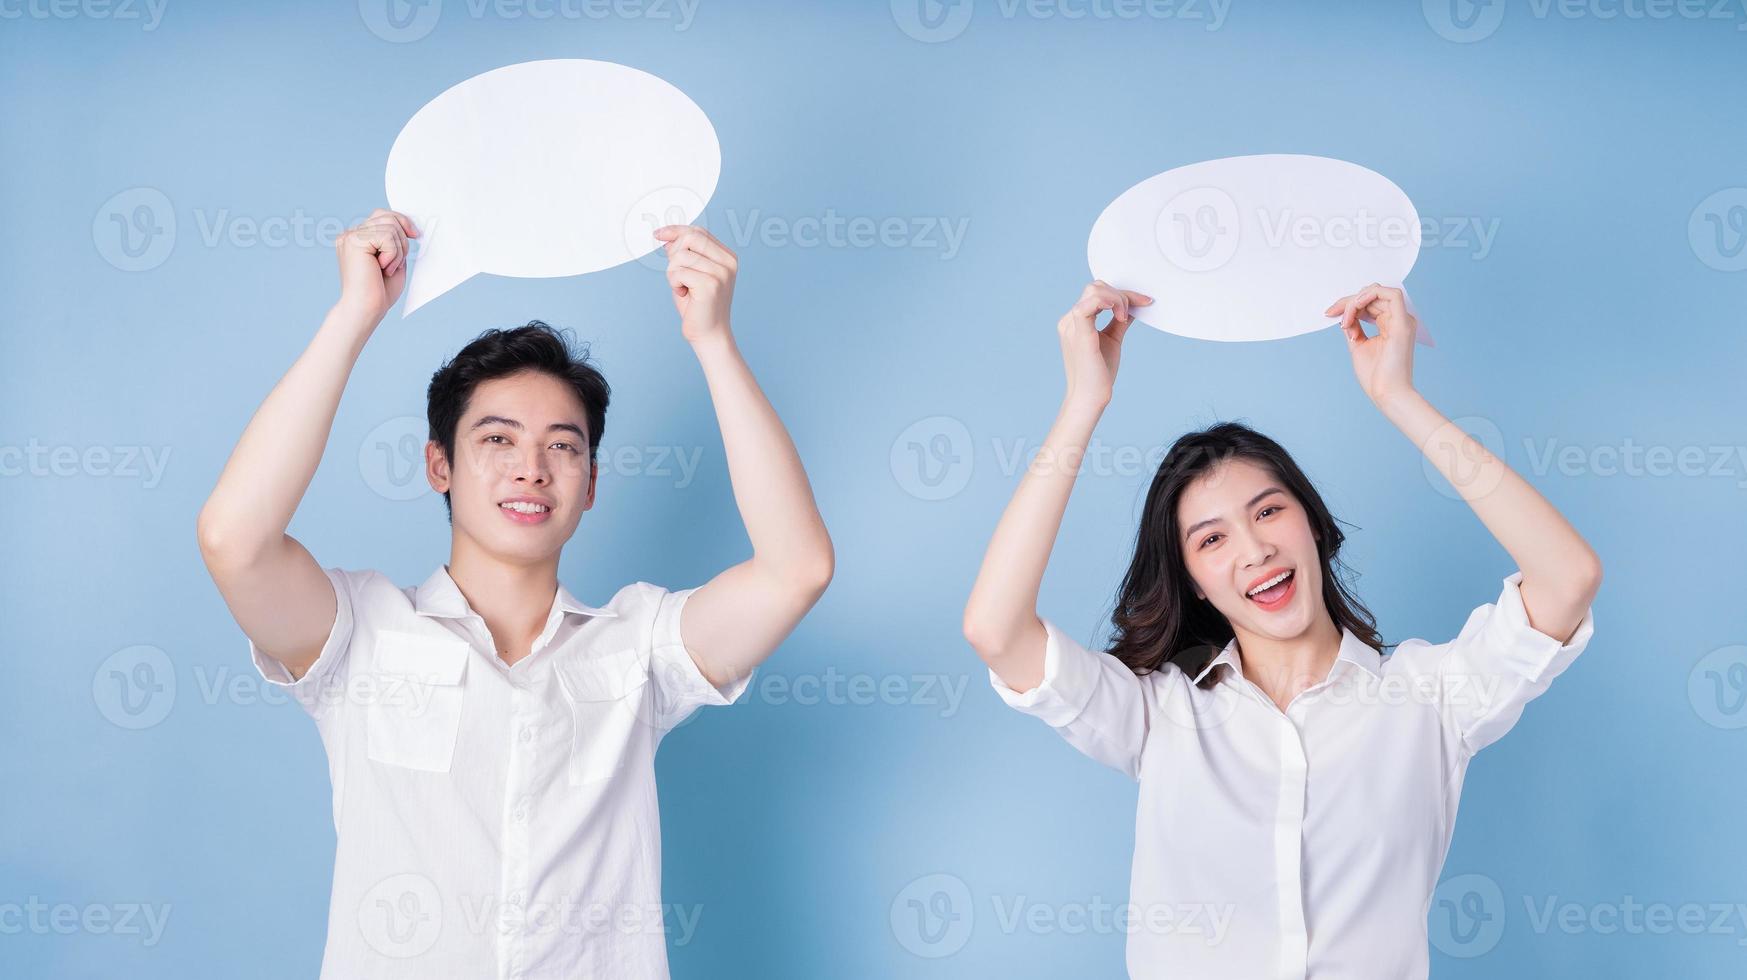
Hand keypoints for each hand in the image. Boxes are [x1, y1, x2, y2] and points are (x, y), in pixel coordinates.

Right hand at [335, 208, 417, 320]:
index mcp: (358, 239)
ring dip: (398, 250)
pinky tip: (383, 268)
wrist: (366, 309)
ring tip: (388, 268)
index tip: (415, 235)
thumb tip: (409, 226)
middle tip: (397, 263)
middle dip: (402, 240)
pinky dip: (392, 254)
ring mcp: (350, 237)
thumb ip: (396, 242)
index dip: (401, 221)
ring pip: (389, 226)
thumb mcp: (394, 260)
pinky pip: (386, 236)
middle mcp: (351, 235)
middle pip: (387, 217)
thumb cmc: (380, 292)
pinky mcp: (353, 241)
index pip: (382, 215)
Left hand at [654, 225, 736, 344]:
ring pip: (681, 256)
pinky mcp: (711, 285)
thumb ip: (682, 254)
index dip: (676, 231)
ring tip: (682, 288)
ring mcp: (721, 273)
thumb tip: (667, 236)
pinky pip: (678, 272)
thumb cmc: (698, 305)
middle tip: (677, 275)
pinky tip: (683, 294)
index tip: (658, 234)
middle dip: (674, 254)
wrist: (709, 334)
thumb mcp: (689, 273)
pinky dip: (674, 283)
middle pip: (690, 238)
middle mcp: (728, 262)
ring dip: (673, 273)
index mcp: (727, 257)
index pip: (698, 232)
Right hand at [1058, 281, 1151, 408]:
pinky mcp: (1078, 333)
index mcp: (1075, 321)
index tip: (1144, 302)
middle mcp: (1069, 320)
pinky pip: (1089, 305)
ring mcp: (1071, 325)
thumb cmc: (1099, 373)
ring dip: (1117, 299)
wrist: (1091, 397)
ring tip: (1125, 318)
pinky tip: (1120, 316)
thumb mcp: (1112, 338)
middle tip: (1133, 313)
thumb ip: (1119, 321)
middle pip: (1095, 287)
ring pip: (1094, 291)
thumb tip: (1133, 306)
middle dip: (1121, 295)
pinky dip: (1108, 303)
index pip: (1097, 293)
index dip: (1122, 293)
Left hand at [1325, 283, 1416, 405]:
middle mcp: (1398, 320)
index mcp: (1390, 324)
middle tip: (1332, 312)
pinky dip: (1371, 295)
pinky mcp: (1403, 324)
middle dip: (1348, 301)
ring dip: (1356, 301)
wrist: (1386, 393)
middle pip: (1373, 295)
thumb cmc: (1375, 375)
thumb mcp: (1358, 345)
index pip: (1370, 303)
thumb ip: (1354, 328)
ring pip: (1379, 292)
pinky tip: (1356, 306)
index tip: (1330, 313)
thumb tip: (1344, 315)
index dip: (1349, 304)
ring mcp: (1402, 320)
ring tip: (1345, 319)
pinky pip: (1392, 295)